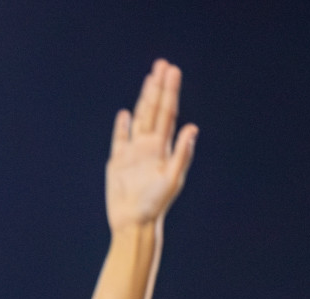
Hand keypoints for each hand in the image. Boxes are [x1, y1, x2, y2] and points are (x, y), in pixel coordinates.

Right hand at [105, 59, 198, 231]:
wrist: (134, 223)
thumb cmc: (155, 204)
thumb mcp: (172, 179)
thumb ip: (182, 153)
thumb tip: (192, 128)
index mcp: (162, 148)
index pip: (167, 113)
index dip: (169, 91)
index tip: (172, 71)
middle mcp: (149, 146)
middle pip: (154, 110)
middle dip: (158, 87)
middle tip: (162, 64)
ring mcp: (132, 153)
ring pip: (139, 119)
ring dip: (144, 99)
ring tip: (149, 79)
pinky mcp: (117, 163)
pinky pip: (119, 139)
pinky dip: (122, 126)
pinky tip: (125, 114)